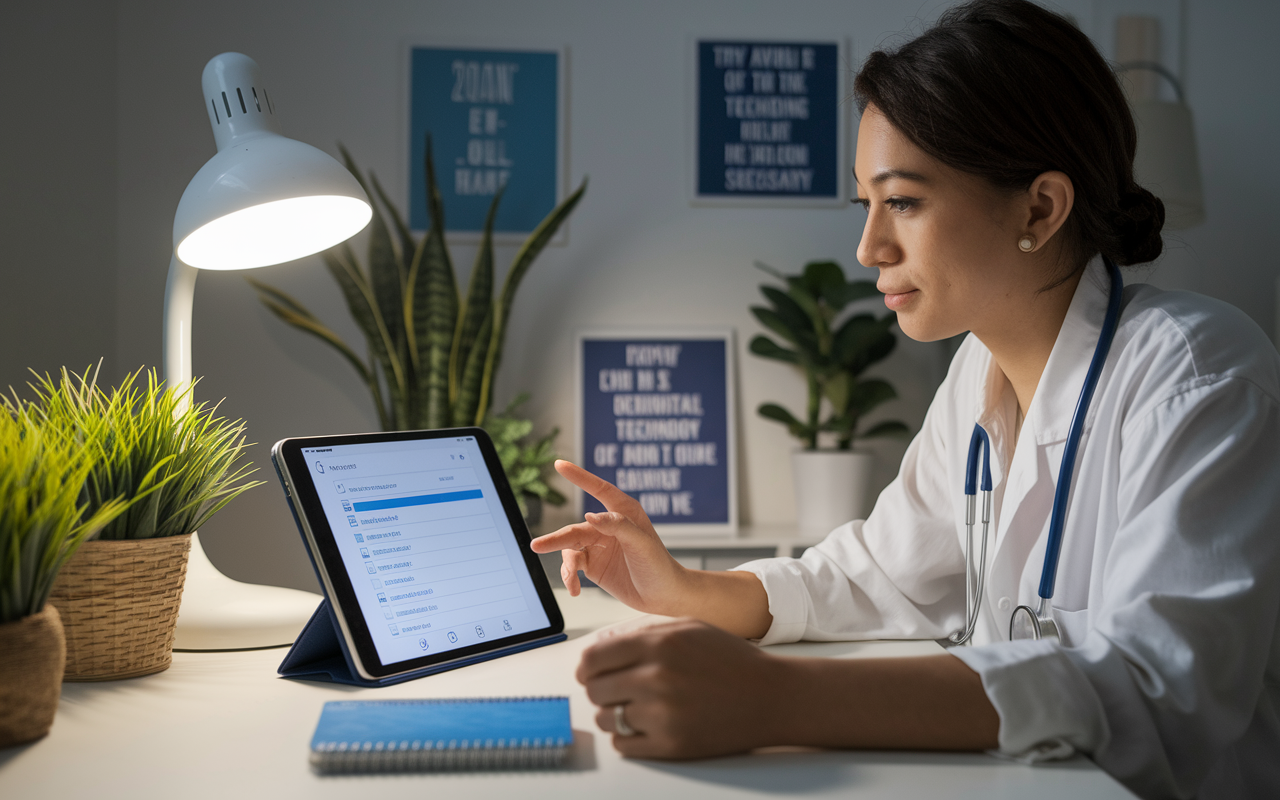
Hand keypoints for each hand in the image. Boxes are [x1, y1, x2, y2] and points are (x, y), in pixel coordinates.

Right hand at [530, 460, 687, 614]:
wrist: (663, 596)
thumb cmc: (658, 565)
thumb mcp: (642, 544)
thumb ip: (617, 526)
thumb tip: (589, 515)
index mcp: (623, 512)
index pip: (599, 489)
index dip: (579, 476)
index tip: (559, 464)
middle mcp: (608, 526)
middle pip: (575, 529)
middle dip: (556, 540)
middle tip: (536, 545)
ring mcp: (599, 545)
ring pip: (570, 549)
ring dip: (567, 566)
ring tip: (570, 580)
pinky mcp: (594, 564)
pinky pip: (573, 566)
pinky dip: (570, 577)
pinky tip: (575, 590)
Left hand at [578, 619, 785, 758]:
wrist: (771, 697)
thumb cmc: (730, 660)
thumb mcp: (688, 628)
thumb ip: (643, 633)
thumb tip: (602, 646)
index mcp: (658, 644)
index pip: (594, 658)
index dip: (587, 667)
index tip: (591, 673)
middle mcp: (656, 677)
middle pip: (595, 690)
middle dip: (601, 689)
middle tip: (617, 690)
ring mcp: (663, 714)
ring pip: (606, 718)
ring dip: (614, 714)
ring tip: (636, 708)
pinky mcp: (671, 744)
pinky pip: (623, 744)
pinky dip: (628, 736)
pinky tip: (646, 725)